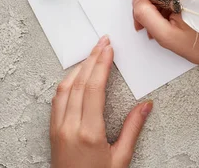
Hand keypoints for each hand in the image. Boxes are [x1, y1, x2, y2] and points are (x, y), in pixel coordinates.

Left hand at [50, 36, 152, 167]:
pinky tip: (76, 77)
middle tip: (103, 42)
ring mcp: (58, 129)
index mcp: (88, 133)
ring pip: (64, 89)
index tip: (109, 48)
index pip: (94, 88)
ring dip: (78, 68)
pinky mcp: (52, 132)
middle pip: (79, 83)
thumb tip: (146, 105)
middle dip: (92, 59)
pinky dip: (67, 83)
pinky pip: (57, 100)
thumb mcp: (120, 159)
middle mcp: (69, 127)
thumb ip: (133, 129)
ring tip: (91, 55)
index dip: (102, 64)